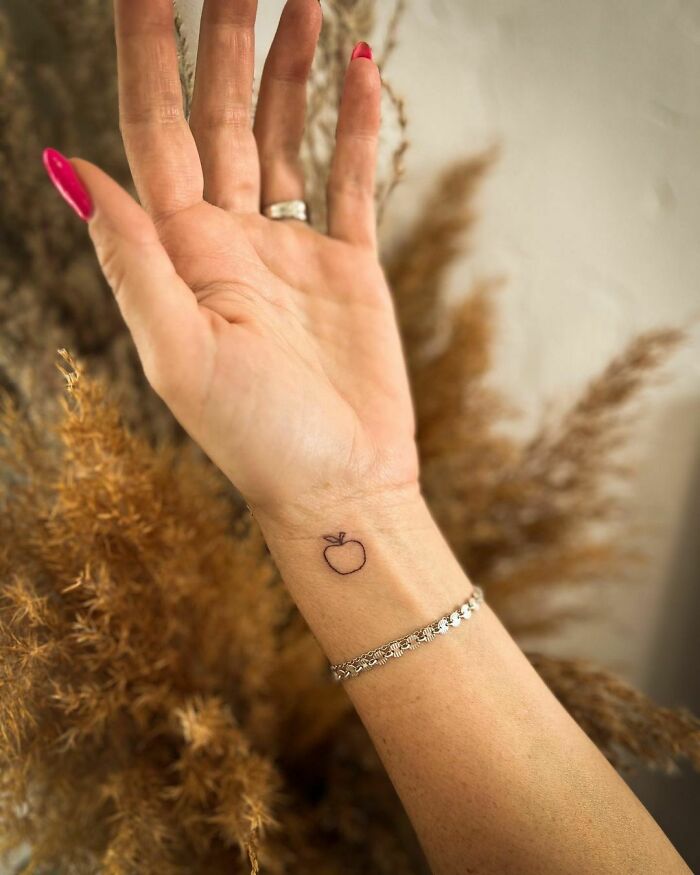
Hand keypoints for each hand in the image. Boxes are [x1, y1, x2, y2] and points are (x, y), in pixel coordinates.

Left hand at [44, 0, 418, 520]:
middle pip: (219, 115)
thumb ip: (131, 260)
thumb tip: (66, 164)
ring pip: (284, 135)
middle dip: (224, 35)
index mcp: (181, 255)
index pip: (155, 128)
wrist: (339, 485)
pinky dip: (356, 127)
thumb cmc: (258, 439)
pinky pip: (348, 181)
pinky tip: (362, 72)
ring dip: (289, 67)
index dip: (147, 50)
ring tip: (305, 0)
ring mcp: (288, 249)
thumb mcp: (181, 353)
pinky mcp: (346, 266)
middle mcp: (228, 241)